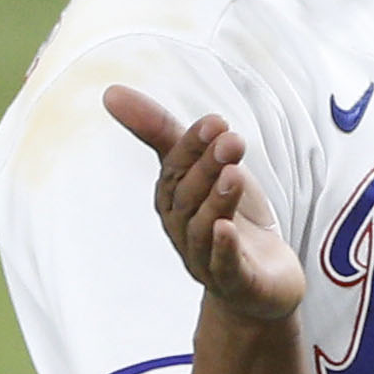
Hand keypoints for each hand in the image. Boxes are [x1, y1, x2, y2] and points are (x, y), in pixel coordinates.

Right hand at [105, 84, 305, 321]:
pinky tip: (226, 230)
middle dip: (207, 166)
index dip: (192, 145)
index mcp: (174, 202)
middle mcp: (183, 230)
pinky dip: (222, 249)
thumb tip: (110, 91)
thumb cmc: (230, 219)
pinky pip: (222, 266)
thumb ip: (165, 133)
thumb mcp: (207, 170)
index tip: (214, 121)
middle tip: (231, 139)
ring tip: (234, 173)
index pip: (176, 170)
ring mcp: (206, 259)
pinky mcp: (236, 282)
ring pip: (204, 228)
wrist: (262, 282)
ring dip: (217, 199)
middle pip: (189, 196)